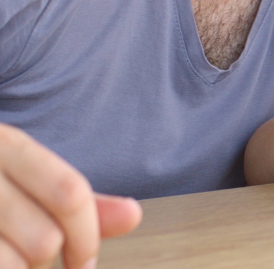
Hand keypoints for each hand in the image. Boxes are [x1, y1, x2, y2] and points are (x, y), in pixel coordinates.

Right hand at [0, 124, 141, 268]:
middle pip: (46, 239)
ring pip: (18, 262)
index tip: (85, 264)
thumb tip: (133, 215)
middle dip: (47, 262)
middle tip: (30, 259)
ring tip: (8, 255)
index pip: (70, 194)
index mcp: (8, 144)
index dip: (88, 236)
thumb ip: (78, 202)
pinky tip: (1, 257)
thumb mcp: (28, 183)